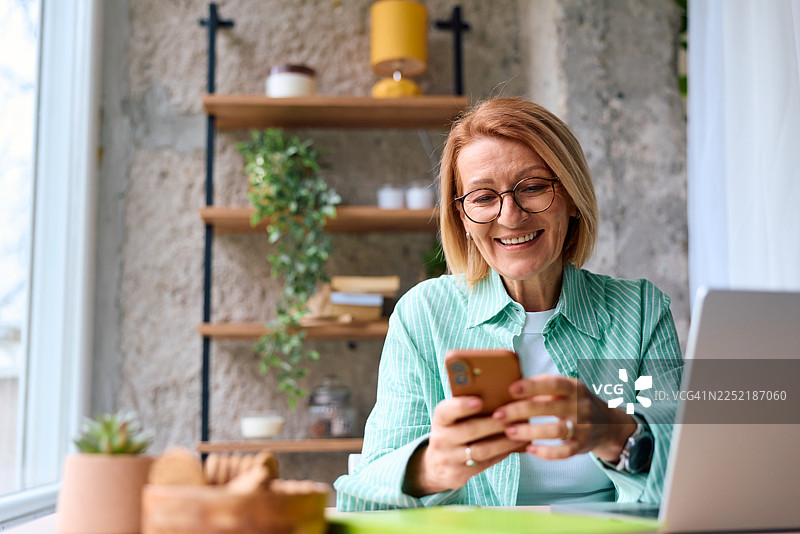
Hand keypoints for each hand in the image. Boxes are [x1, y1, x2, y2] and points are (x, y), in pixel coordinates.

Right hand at [403, 395, 526, 496]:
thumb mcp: (452, 421)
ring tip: (522, 434)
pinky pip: (485, 463)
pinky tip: (515, 447)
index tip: (479, 401)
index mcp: (440, 420)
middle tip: (515, 417)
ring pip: (481, 450)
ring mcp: (448, 458)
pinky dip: (502, 454)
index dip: (462, 405)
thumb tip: (501, 396)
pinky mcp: (458, 474)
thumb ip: (467, 410)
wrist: (436, 466)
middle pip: (470, 430)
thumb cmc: (452, 434)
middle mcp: (441, 439)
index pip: (446, 410)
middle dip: (495, 423)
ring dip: (504, 441)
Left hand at [492, 374, 635, 462]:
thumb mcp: (567, 389)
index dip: (531, 385)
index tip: (510, 389)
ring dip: (529, 431)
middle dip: (520, 411)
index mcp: (574, 387)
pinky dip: (546, 452)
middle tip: (498, 415)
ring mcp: (583, 427)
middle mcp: (580, 405)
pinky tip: (529, 449)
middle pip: (548, 407)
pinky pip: (564, 452)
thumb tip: (508, 386)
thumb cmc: (575, 403)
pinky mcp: (582, 446)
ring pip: (555, 430)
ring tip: (509, 432)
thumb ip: (544, 386)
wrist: (609, 425)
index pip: (552, 383)